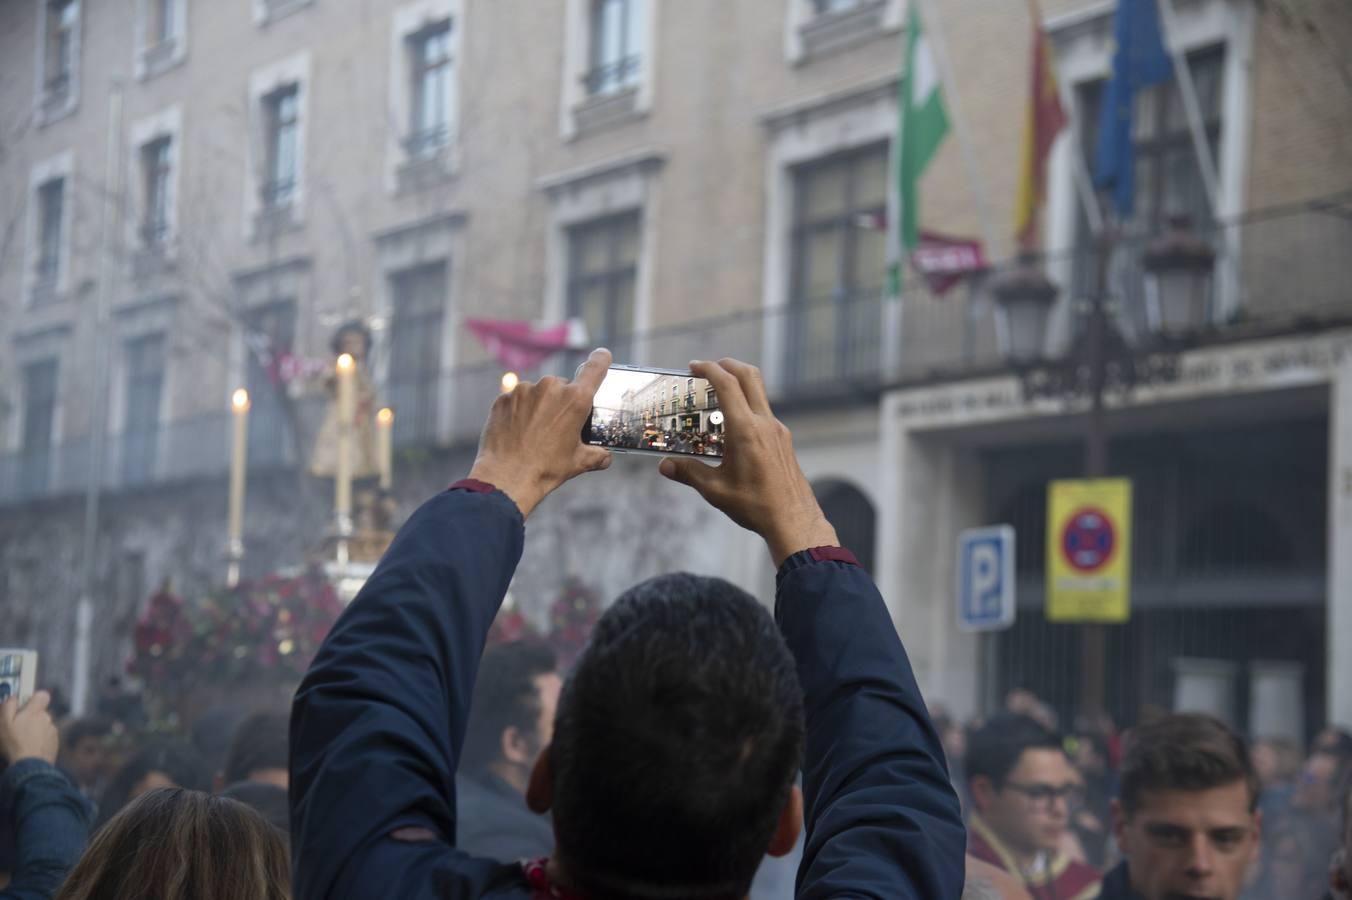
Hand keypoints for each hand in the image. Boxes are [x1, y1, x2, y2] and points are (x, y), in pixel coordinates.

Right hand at [0, 691, 58, 765]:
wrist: (30, 765)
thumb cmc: (14, 743)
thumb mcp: (4, 723)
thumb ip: (9, 706)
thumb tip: (14, 697)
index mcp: (36, 711)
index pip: (42, 695)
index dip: (34, 699)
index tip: (25, 706)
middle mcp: (48, 718)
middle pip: (41, 713)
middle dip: (32, 718)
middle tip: (19, 729)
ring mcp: (53, 731)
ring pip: (44, 726)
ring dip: (36, 730)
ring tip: (24, 742)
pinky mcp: (55, 743)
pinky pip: (47, 737)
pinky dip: (41, 740)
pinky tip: (31, 749)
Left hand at [468, 348, 612, 518]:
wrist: (506, 478)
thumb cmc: (546, 469)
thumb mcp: (579, 463)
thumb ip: (597, 455)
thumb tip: (605, 456)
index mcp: (576, 399)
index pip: (595, 367)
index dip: (601, 359)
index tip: (602, 356)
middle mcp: (551, 387)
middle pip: (563, 387)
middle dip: (562, 403)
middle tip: (558, 428)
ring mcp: (524, 391)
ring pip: (538, 393)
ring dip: (540, 407)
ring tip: (535, 434)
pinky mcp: (504, 398)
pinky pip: (517, 400)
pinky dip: (520, 412)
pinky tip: (518, 433)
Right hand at [658, 358, 837, 565]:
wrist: (793, 520)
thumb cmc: (756, 506)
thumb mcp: (715, 490)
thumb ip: (688, 473)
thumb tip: (665, 466)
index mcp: (746, 430)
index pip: (727, 385)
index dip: (709, 369)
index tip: (693, 366)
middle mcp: (764, 424)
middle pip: (749, 376)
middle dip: (727, 365)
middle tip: (707, 368)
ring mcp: (777, 431)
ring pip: (759, 394)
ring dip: (738, 386)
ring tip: (716, 399)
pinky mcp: (783, 441)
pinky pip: (764, 414)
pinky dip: (747, 408)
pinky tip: (733, 429)